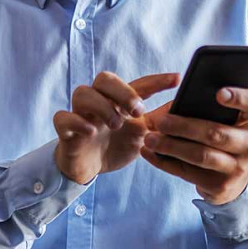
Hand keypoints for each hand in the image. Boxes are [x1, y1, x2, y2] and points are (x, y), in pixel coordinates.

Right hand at [53, 71, 180, 184]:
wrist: (89, 169)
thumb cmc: (115, 146)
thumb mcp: (142, 135)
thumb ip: (160, 122)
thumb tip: (185, 110)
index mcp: (119, 101)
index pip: (138, 84)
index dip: (157, 81)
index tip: (177, 79)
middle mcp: (99, 102)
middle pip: (104, 79)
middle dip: (123, 91)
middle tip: (138, 111)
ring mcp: (80, 114)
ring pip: (82, 92)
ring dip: (102, 106)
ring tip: (116, 124)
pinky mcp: (66, 131)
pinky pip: (63, 118)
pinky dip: (76, 121)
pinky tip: (90, 132)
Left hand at [140, 87, 247, 203]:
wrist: (235, 178)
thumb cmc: (225, 135)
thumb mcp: (230, 120)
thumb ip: (213, 108)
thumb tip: (178, 101)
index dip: (237, 97)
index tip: (218, 93)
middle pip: (216, 133)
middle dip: (185, 127)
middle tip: (160, 121)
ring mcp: (237, 168)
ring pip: (200, 156)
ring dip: (171, 146)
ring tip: (149, 138)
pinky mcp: (220, 186)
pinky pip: (188, 173)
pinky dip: (164, 162)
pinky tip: (149, 153)